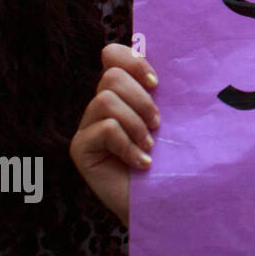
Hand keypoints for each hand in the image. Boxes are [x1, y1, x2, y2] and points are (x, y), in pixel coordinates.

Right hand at [69, 43, 159, 226]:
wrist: (166, 201)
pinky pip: (104, 129)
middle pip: (110, 77)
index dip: (132, 60)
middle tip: (157, 125)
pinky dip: (127, 145)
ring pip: (105, 101)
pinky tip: (141, 163)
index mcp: (124, 93)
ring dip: (135, 123)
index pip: (112, 55)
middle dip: (141, 99)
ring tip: (149, 145)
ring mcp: (87, 128)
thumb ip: (165, 92)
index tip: (157, 83)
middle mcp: (101, 107)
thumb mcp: (174, 119)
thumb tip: (168, 63)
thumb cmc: (174, 160)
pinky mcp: (80, 149)